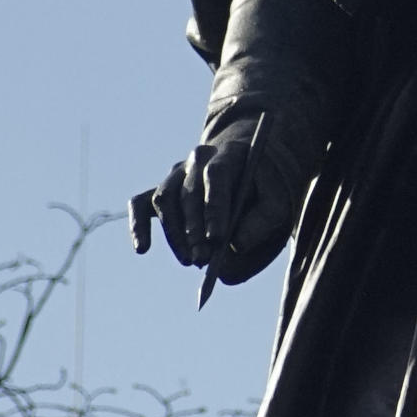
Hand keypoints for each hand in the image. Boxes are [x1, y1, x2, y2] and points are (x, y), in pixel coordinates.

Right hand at [128, 111, 314, 291]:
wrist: (248, 169)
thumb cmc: (265, 189)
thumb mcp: (278, 202)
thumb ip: (262, 222)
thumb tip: (236, 246)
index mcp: (229, 154)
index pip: (216, 176)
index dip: (214, 208)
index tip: (217, 239)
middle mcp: (197, 159)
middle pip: (187, 192)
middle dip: (194, 229)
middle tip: (202, 260)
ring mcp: (176, 174)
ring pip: (164, 199)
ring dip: (174, 233)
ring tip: (190, 262)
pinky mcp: (162, 189)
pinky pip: (140, 204)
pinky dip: (138, 226)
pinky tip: (142, 249)